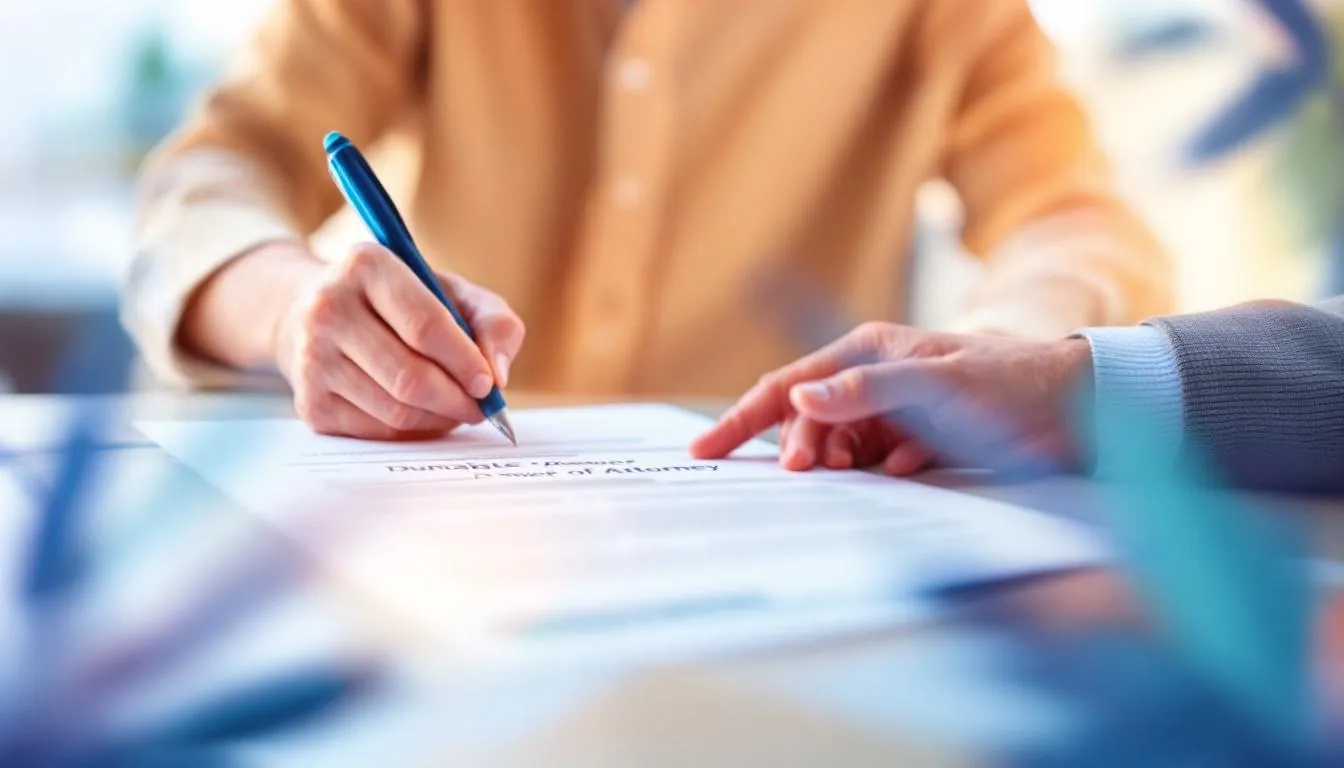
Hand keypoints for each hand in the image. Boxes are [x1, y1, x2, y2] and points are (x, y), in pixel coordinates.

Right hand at [272, 242, 524, 439]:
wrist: (321, 316)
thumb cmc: (403, 304)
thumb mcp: (454, 293)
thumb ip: (493, 322)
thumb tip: (497, 375)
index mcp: (366, 265)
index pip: (425, 326)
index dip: (465, 362)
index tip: (488, 384)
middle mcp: (329, 308)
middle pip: (410, 377)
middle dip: (457, 400)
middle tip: (479, 407)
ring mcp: (312, 358)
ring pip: (395, 411)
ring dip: (439, 419)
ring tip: (455, 408)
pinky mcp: (309, 403)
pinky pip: (377, 432)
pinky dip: (412, 431)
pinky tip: (423, 414)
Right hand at [690, 323, 1093, 475]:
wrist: (1079, 408)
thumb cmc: (1010, 384)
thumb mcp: (937, 386)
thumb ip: (867, 391)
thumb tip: (798, 402)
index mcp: (867, 350)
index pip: (787, 386)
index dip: (742, 420)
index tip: (704, 452)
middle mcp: (873, 377)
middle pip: (808, 419)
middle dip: (803, 449)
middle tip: (814, 477)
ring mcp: (892, 409)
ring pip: (840, 445)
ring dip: (844, 464)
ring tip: (871, 471)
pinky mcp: (914, 438)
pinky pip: (876, 463)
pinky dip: (883, 473)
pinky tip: (912, 468)